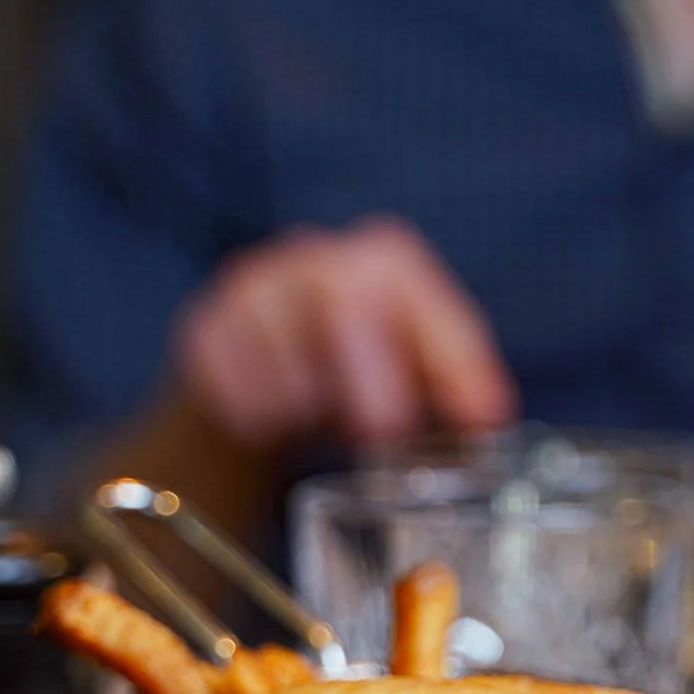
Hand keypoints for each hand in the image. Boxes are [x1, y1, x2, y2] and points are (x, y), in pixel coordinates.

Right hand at [172, 217, 518, 449]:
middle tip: (385, 433)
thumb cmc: (346, 384)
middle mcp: (318, 260)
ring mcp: (255, 288)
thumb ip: (450, 394)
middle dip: (372, 374)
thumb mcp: (410, 383)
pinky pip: (231, 374)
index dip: (454, 357)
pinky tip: (270, 424)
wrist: (242, 394)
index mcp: (384, 265)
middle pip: (344, 299)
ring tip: (321, 428)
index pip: (421, 298)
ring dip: (310, 401)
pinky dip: (258, 411)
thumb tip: (488, 418)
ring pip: (283, 340)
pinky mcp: (205, 327)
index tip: (480, 416)